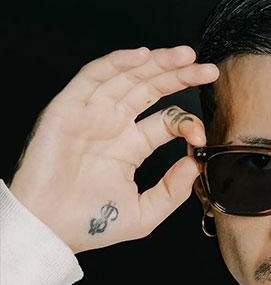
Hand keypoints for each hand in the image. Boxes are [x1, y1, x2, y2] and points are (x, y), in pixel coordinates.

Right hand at [9, 45, 218, 252]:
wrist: (48, 229)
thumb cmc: (89, 224)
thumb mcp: (143, 213)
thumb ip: (173, 191)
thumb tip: (195, 164)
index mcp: (130, 146)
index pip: (166, 120)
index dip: (187, 122)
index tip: (200, 137)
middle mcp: (112, 125)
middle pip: (152, 89)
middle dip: (180, 76)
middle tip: (208, 69)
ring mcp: (92, 114)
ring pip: (128, 76)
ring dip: (157, 62)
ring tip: (186, 55)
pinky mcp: (69, 108)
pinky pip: (94, 76)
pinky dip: (118, 62)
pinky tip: (143, 56)